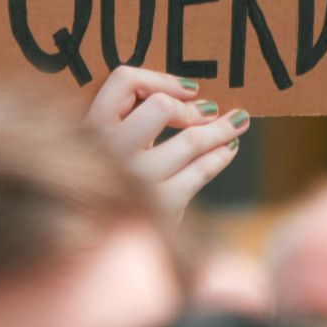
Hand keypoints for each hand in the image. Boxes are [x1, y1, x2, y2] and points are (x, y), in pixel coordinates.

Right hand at [84, 66, 249, 213]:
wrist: (104, 248)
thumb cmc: (112, 185)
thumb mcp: (109, 148)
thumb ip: (132, 120)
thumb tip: (189, 93)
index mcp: (89, 128)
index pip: (122, 81)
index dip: (159, 79)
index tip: (188, 89)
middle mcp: (109, 151)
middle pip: (161, 107)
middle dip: (192, 109)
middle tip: (212, 111)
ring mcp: (136, 178)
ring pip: (190, 141)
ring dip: (221, 129)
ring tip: (237, 122)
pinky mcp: (161, 204)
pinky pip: (200, 171)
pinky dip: (219, 156)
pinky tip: (229, 149)